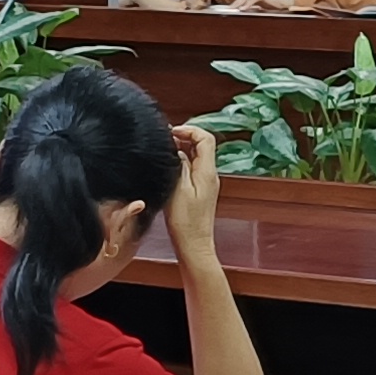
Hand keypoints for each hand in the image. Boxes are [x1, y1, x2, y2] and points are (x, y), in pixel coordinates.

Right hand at [163, 122, 222, 247]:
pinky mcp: (201, 190)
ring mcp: (207, 182)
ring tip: (165, 151)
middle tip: (165, 140)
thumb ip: (179, 165)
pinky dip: (182, 161)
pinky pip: (194, 167)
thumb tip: (178, 149)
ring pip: (197, 155)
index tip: (171, 132)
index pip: (205, 138)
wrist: (194, 244)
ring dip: (182, 148)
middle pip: (202, 145)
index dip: (189, 130)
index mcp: (207, 172)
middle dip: (184, 137)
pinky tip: (169, 166)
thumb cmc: (185, 222)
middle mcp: (210, 175)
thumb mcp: (178, 189)